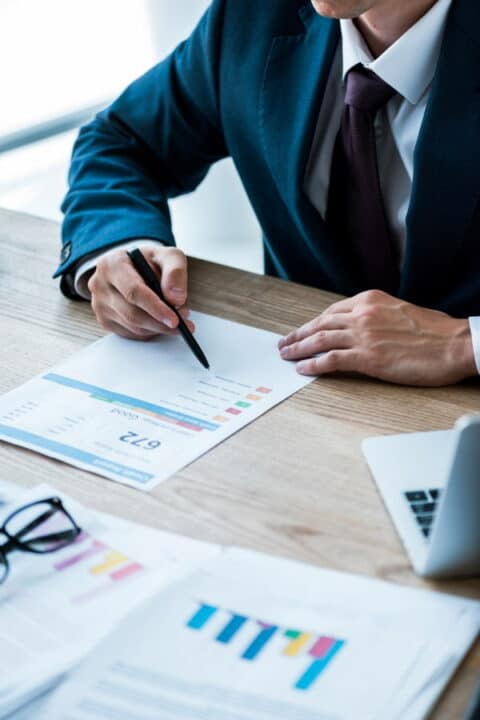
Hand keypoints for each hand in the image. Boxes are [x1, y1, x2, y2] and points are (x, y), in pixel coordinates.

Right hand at [87, 245, 193, 339]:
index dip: (156, 308)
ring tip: (175, 319)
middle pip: (132, 313)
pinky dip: (150, 332)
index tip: (174, 319)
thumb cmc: (149, 261)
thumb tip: (176, 298)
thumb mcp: (168, 256)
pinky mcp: (105, 320)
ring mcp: (100, 305)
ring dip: (157, 328)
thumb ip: (175, 271)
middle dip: (160, 322)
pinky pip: (131, 334)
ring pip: (132, 327)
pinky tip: (159, 322)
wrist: (133, 267)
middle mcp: (100, 285)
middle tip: (182, 324)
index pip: (133, 291)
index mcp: (112, 265)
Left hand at [278, 290, 476, 386]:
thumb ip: (377, 316)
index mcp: (370, 300)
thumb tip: (362, 328)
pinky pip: (330, 360)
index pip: (331, 312)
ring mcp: (363, 335)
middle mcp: (362, 314)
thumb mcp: (400, 312)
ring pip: (320, 340)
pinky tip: (302, 369)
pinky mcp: (367, 358)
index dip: (312, 323)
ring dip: (298, 349)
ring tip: (286, 355)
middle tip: (284, 343)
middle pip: (319, 324)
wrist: (455, 344)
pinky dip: (313, 365)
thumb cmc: (435, 332)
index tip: (302, 330)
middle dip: (298, 334)